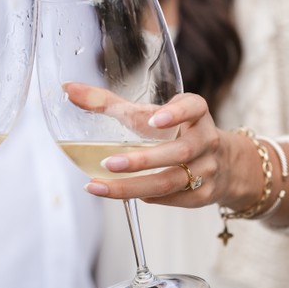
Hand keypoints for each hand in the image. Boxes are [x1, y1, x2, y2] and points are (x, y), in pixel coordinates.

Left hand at [75, 88, 242, 209]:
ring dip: (133, 186)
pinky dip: (144, 197)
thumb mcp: (148, 114)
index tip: (154, 119)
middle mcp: (205, 140)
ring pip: (170, 182)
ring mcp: (207, 170)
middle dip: (141, 160)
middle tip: (108, 163)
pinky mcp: (202, 195)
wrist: (221, 163)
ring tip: (98, 186)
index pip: (193, 108)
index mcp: (195, 113)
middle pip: (178, 152)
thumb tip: (67, 88)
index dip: (176, 113)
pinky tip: (119, 193)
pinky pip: (170, 199)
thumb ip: (109, 103)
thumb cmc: (173, 132)